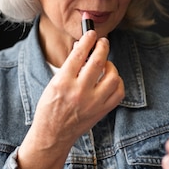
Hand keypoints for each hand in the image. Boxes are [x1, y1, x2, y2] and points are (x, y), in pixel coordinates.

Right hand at [17, 30, 124, 168]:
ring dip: (111, 66)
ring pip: (112, 76)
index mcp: (63, 83)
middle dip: (102, 47)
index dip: (88, 40)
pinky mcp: (102, 111)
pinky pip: (118, 92)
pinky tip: (110, 80)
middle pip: (98, 62)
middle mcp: (79, 92)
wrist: (53, 134)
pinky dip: (117, 82)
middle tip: (103, 42)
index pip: (79, 54)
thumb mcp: (53, 84)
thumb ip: (69, 67)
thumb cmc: (50, 108)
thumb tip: (82, 48)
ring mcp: (93, 103)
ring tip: (105, 64)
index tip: (91, 34)